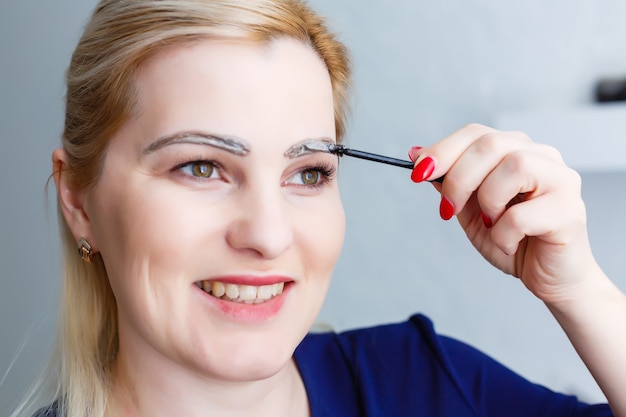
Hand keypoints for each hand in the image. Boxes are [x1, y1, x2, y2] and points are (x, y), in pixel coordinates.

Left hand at [409, 123, 599, 304]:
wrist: (548, 278)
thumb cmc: (513, 240)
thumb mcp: (469, 210)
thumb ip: (448, 181)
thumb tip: (416, 152)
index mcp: (517, 150)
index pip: (476, 133)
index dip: (443, 150)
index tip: (418, 173)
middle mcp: (543, 156)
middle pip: (491, 144)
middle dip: (458, 179)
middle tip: (448, 209)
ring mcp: (561, 180)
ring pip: (514, 167)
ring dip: (487, 202)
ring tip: (490, 224)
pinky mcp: (569, 211)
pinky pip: (522, 214)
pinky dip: (503, 234)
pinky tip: (509, 244)